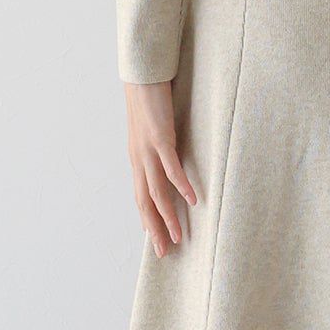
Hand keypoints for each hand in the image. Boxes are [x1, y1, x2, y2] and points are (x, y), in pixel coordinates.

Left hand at [125, 80, 196, 257]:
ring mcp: (148, 151)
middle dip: (155, 229)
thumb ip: (157, 151)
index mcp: (137, 160)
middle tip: (164, 252)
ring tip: (179, 236)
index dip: (148, 221)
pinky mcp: (161, 138)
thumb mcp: (150, 133)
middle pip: (145, 202)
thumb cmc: (148, 103)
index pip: (141, 198)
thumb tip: (166, 165)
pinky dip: (181, 186)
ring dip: (167, 216)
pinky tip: (192, 200)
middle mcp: (139, 160)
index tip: (156, 242)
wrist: (142, 77)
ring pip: (157, 191)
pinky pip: (171, 168)